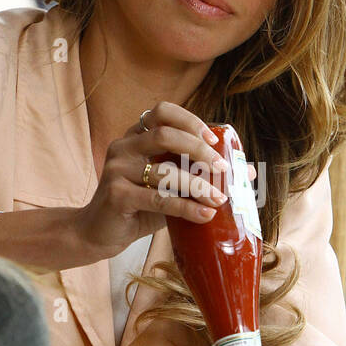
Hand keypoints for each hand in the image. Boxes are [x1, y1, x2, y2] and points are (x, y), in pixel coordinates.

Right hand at [73, 101, 228, 260]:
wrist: (98, 233)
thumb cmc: (139, 207)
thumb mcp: (170, 187)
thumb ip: (198, 175)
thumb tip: (247, 172)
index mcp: (135, 137)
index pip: (161, 112)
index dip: (189, 120)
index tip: (212, 139)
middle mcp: (123, 147)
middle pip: (165, 135)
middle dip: (199, 150)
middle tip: (223, 168)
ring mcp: (116, 170)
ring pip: (164, 171)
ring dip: (198, 185)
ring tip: (220, 198)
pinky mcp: (116, 195)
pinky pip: (158, 199)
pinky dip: (186, 207)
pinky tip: (205, 215)